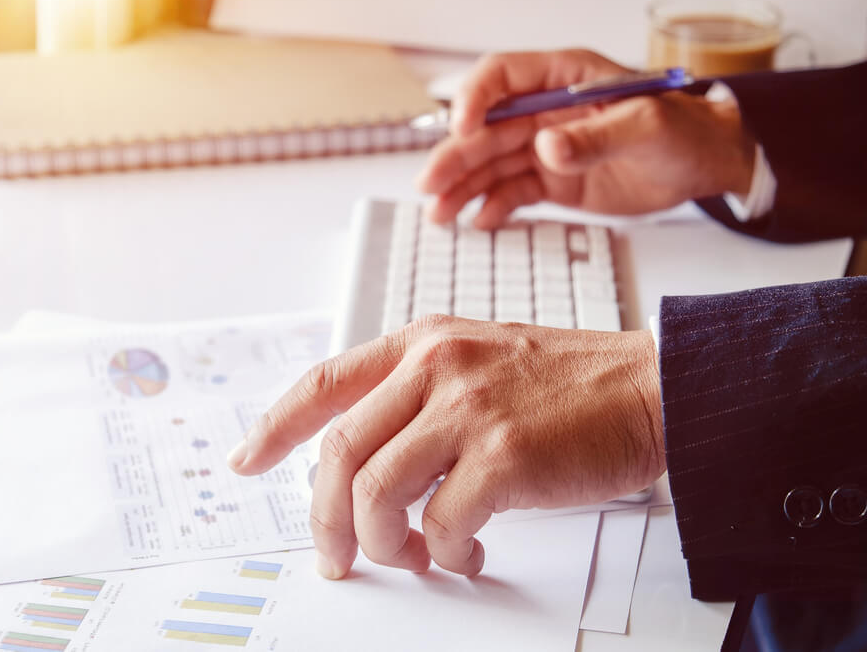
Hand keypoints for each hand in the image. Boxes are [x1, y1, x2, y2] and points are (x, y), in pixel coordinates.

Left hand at [227, 316, 663, 578]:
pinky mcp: (503, 455)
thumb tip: (365, 468)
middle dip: (325, 516)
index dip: (276, 427)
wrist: (650, 387)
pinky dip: (442, 551)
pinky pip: (439, 522)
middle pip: (339, 450)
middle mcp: (436, 366)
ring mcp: (468, 408)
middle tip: (336, 556)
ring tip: (410, 556)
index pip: (325, 382)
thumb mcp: (478, 362)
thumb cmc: (567, 386)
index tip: (249, 461)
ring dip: (382, 541)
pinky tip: (463, 552)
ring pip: (375, 490)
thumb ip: (418, 398)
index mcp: (423, 343)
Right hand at [416, 49, 756, 228]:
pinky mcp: (553, 180)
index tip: (462, 129)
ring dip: (463, 187)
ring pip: (492, 164)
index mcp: (564, 78)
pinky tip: (479, 222)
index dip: (475, 100)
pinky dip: (493, 206)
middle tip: (430, 186)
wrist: (705, 164)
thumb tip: (546, 147)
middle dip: (455, 157)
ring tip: (439, 215)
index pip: (502, 77)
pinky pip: (513, 191)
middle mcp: (546, 111)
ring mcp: (547, 147)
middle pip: (485, 129)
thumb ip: (596, 136)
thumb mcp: (647, 127)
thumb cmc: (684, 131)